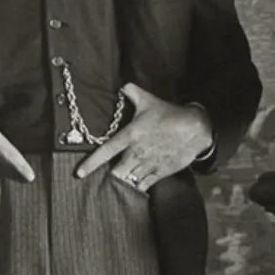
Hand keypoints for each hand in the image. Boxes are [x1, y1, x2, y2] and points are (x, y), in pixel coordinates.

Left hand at [74, 83, 212, 191]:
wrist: (195, 128)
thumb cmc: (170, 114)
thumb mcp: (149, 99)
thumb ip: (132, 92)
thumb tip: (122, 86)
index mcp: (130, 136)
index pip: (106, 152)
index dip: (91, 164)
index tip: (79, 173)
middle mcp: (136, 153)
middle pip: (116, 174)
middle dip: (111, 177)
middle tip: (110, 176)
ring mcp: (148, 164)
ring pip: (129, 182)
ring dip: (125, 183)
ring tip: (122, 182)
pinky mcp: (160, 172)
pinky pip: (144, 185)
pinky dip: (138, 188)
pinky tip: (135, 186)